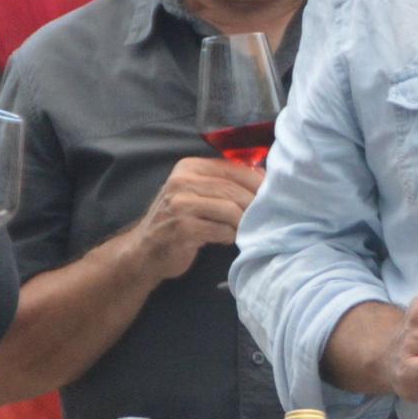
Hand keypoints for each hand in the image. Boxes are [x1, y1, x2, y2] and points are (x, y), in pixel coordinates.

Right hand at [127, 157, 263, 280]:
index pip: (231, 168)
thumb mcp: (195, 194)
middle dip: (254, 204)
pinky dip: (230, 236)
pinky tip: (230, 240)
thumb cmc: (177, 221)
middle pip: (232, 189)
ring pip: (229, 209)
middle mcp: (181, 181)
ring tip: (248, 230)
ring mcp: (179, 205)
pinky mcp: (182, 229)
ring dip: (243, 223)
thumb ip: (221, 183)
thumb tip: (263, 176)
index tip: (273, 193)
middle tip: (267, 216)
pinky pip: (220, 231)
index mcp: (188, 167)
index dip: (256, 181)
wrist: (144, 251)